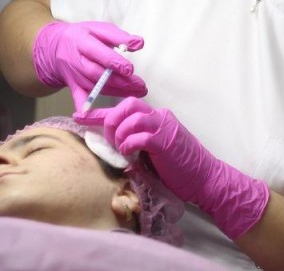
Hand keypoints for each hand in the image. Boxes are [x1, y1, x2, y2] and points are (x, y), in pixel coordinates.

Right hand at [33, 21, 147, 109]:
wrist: (55, 48)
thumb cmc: (84, 36)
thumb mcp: (100, 29)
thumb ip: (119, 36)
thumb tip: (140, 42)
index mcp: (82, 42)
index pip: (99, 54)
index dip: (114, 63)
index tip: (130, 70)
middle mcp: (76, 61)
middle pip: (98, 74)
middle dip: (121, 81)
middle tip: (141, 86)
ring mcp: (74, 76)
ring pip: (96, 87)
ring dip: (117, 92)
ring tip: (137, 93)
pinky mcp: (73, 87)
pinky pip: (81, 99)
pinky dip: (89, 108)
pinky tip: (102, 116)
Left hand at [75, 97, 269, 239]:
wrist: (204, 178)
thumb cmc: (178, 168)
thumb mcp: (152, 152)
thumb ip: (136, 144)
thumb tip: (111, 147)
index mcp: (156, 117)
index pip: (125, 107)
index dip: (100, 112)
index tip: (79, 116)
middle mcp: (160, 116)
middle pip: (127, 105)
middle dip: (111, 121)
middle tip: (111, 141)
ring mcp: (164, 127)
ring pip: (132, 117)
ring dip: (120, 135)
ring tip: (123, 151)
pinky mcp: (165, 141)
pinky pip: (139, 136)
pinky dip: (129, 145)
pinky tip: (130, 156)